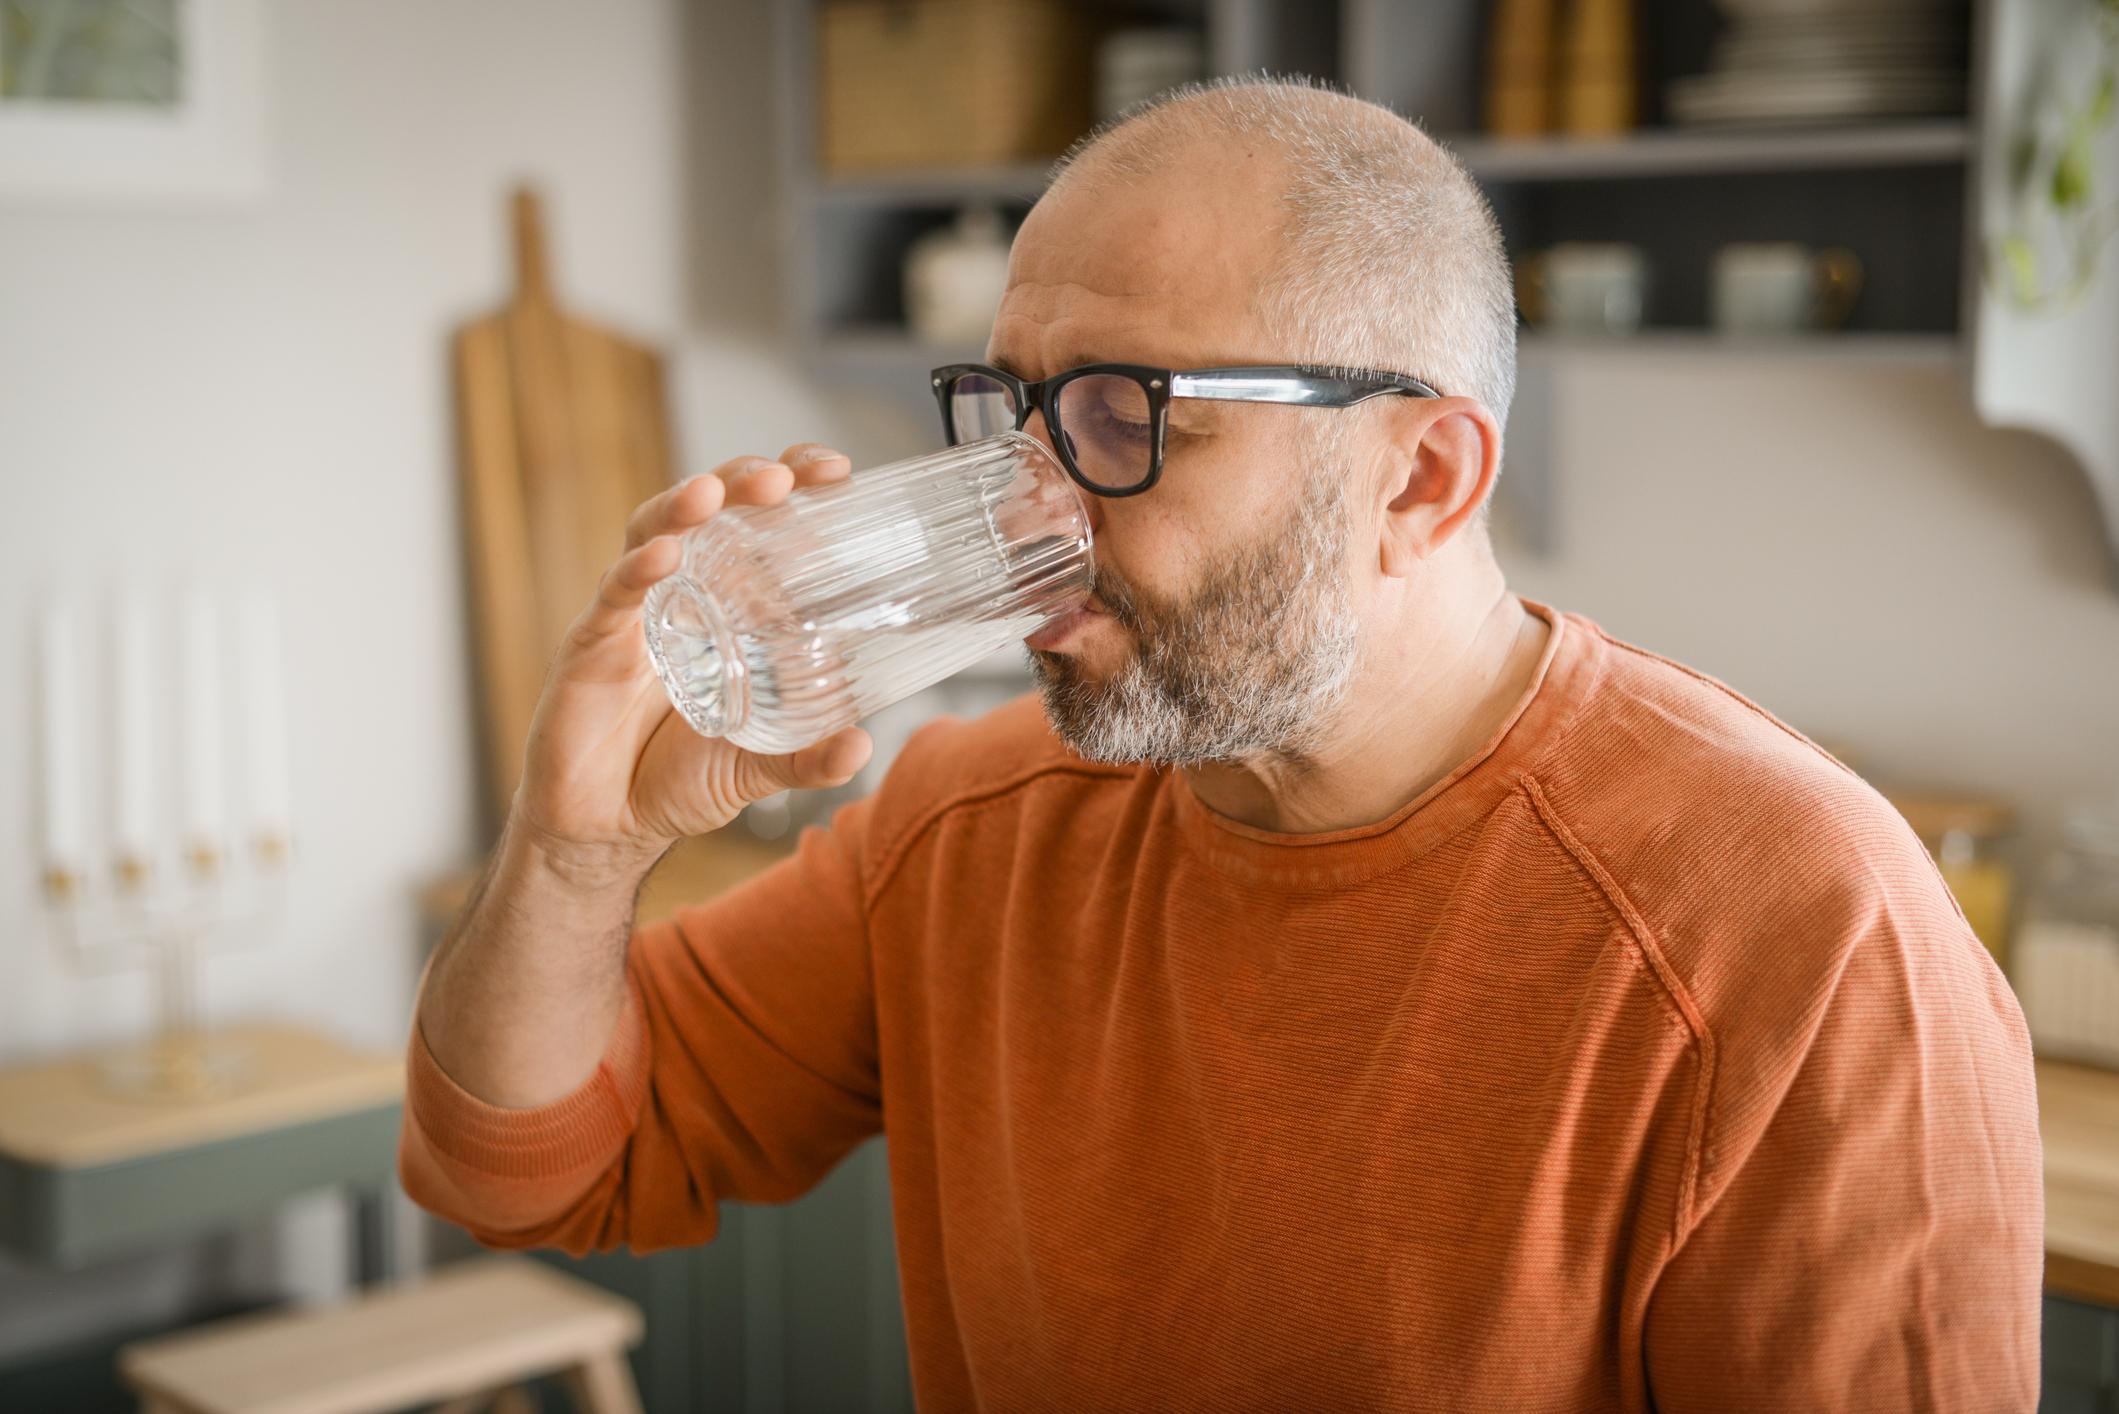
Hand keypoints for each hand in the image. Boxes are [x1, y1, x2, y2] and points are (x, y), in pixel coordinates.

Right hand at [507, 443, 874, 890]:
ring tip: (713, 492)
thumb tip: (863, 747)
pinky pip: (614, 597)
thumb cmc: (679, 781)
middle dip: (741, 480)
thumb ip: (807, 760)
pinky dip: (636, 572)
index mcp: (727, 609)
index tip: (834, 469)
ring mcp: (634, 615)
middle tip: (780, 477)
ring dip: (683, 506)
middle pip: (708, 512)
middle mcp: (681, 596)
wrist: (607, 829)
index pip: (760, 528)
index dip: (793, 488)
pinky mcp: (591, 646)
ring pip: (652, 535)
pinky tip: (664, 556)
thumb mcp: (756, 771)